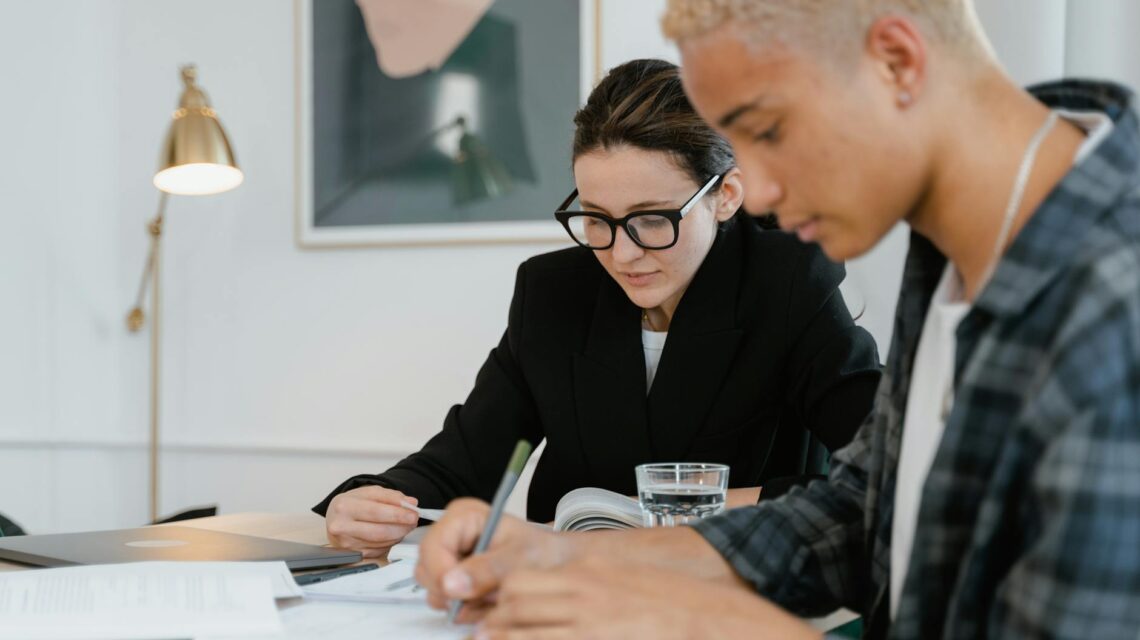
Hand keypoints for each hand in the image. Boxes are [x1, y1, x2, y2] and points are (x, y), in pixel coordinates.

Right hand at [323, 486, 419, 558]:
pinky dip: (391, 541)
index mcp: (344, 506)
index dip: (398, 513)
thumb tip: (410, 503)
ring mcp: (346, 543)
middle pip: (379, 530)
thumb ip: (390, 496)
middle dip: (402, 525)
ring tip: (407, 525)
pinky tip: (394, 534)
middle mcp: (341, 526)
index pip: (376, 511)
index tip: (413, 512)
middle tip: (414, 520)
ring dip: (399, 534)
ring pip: (381, 542)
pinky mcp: (354, 554)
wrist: (335, 518)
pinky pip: (379, 549)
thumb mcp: (368, 492)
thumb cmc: (353, 504)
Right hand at [415, 498, 572, 621]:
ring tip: (495, 597)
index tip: (460, 595)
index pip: (432, 547)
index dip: (441, 573)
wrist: (555, 563)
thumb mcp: (521, 557)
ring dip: (463, 603)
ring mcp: (449, 558)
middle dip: (455, 592)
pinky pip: (446, 602)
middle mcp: (450, 534)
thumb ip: (487, 569)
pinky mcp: (453, 578)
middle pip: (427, 570)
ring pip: (434, 589)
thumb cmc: (542, 551)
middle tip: (487, 597)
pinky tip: (490, 601)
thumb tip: (450, 585)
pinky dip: (467, 609)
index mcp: (463, 516)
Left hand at [475, 559, 822, 639]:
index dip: (501, 600)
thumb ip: (584, 583)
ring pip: (527, 635)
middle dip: (497, 625)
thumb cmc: (668, 600)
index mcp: (587, 575)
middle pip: (517, 608)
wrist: (708, 620)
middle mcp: (583, 600)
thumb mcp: (620, 578)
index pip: (522, 582)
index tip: (492, 612)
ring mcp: (589, 629)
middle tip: (486, 634)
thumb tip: (552, 592)